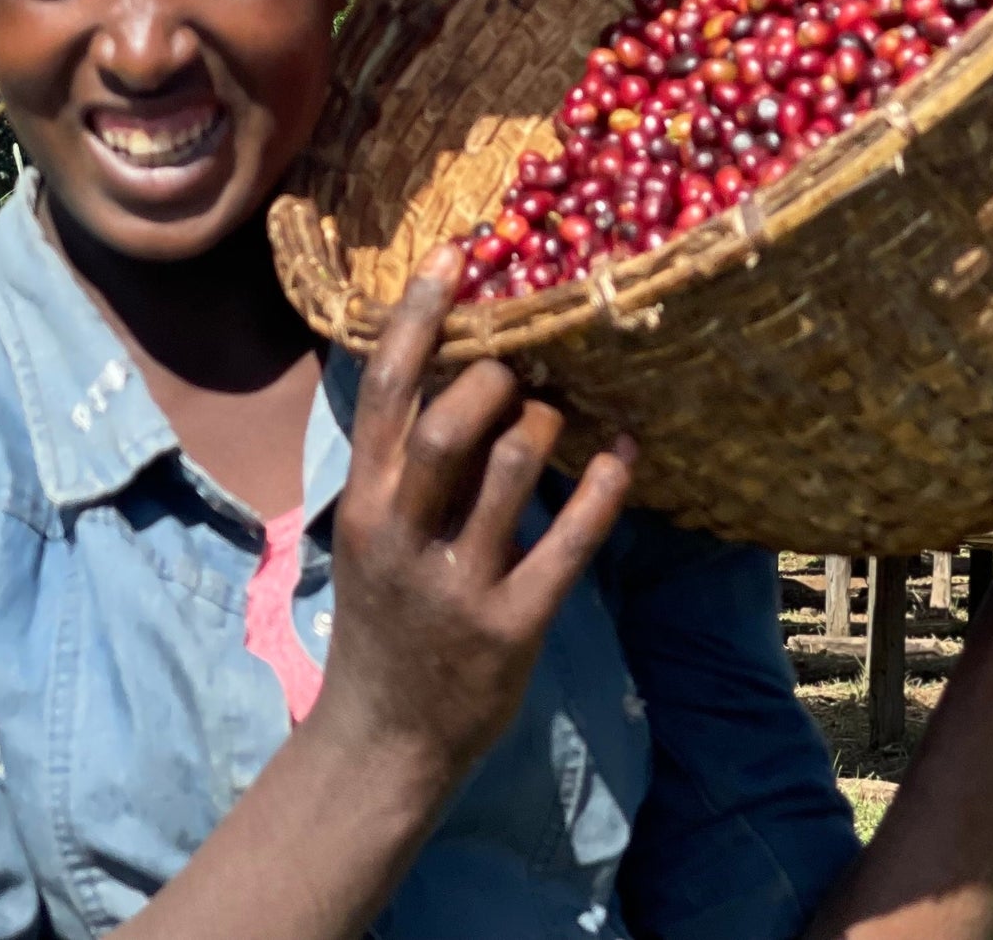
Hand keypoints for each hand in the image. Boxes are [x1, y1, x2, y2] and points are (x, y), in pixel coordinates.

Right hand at [308, 245, 634, 796]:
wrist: (383, 740)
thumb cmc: (385, 617)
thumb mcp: (371, 533)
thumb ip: (405, 462)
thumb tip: (453, 366)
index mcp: (366, 502)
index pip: (385, 387)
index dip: (420, 313)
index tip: (455, 253)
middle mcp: (404, 534)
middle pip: (451, 419)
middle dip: (496, 374)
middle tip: (522, 363)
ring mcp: (459, 582)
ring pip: (512, 465)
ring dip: (547, 420)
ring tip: (562, 409)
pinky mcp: (513, 624)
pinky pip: (570, 538)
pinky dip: (605, 484)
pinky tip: (626, 448)